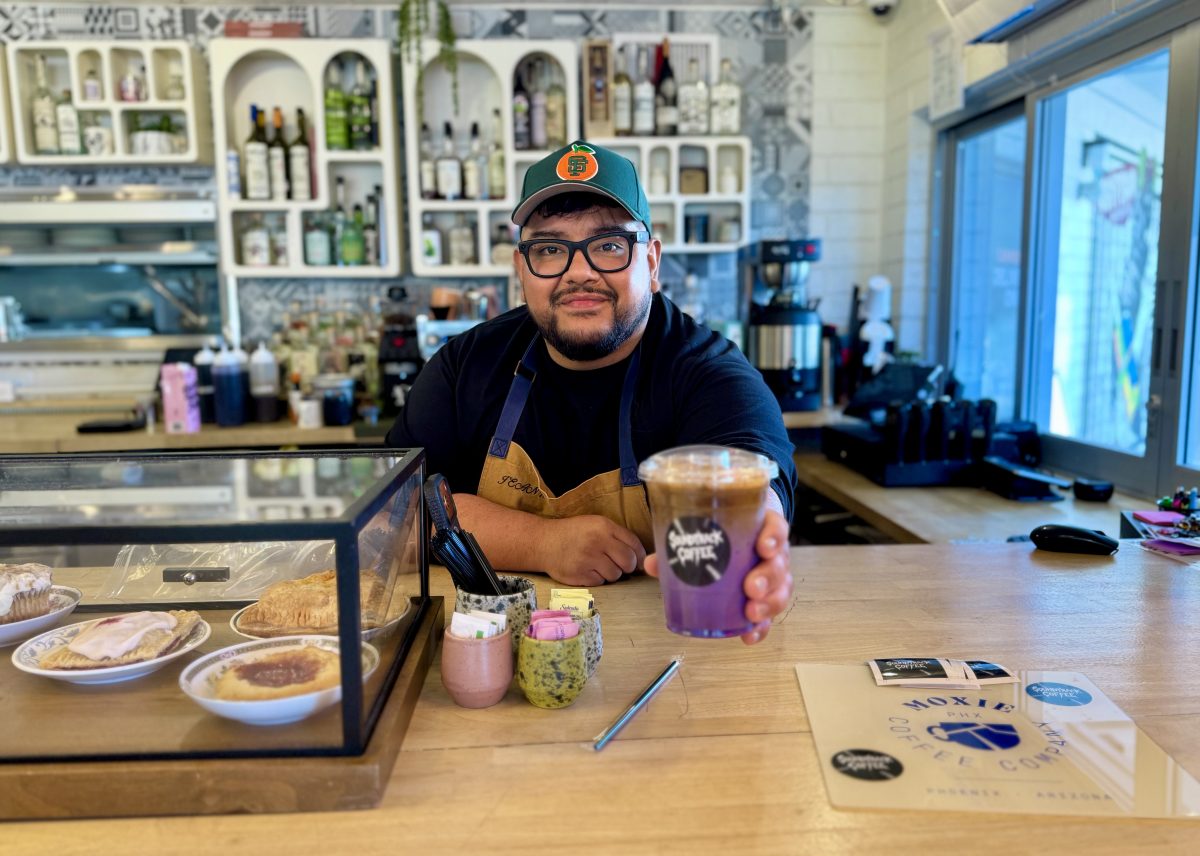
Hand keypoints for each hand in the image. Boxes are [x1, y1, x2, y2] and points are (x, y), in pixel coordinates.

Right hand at [538, 515, 645, 585]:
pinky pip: (601, 582)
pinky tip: (588, 570)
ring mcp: (588, 559)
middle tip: (620, 565)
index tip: (637, 560)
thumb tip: (641, 557)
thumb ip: (617, 536)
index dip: (639, 555)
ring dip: (611, 573)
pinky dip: (597, 578)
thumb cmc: (574, 533)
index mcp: (604, 526)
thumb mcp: (596, 524)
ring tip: (599, 565)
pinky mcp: (580, 575)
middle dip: (628, 566)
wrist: (544, 542)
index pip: (634, 544)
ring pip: (616, 575)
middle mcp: (597, 541)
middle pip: (629, 562)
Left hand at [645, 509, 791, 644]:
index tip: (763, 547)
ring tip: (751, 613)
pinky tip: (749, 636)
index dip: (773, 537)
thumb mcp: (707, 532)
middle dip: (767, 578)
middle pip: (780, 563)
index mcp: (760, 528)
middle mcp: (773, 552)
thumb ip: (680, 546)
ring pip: (781, 589)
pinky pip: (771, 614)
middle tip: (750, 588)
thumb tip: (651, 564)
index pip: (776, 528)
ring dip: (768, 603)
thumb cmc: (723, 533)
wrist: (738, 532)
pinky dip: (761, 627)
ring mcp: (774, 575)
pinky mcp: (768, 597)